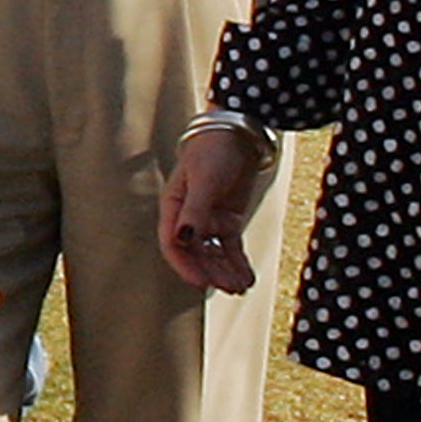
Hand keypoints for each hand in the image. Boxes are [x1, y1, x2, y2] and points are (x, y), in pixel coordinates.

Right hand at [157, 127, 261, 294]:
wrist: (239, 134)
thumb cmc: (214, 150)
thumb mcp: (204, 180)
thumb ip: (195, 210)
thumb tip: (183, 239)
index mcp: (174, 207)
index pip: (173, 244)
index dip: (185, 266)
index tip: (202, 283)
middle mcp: (188, 218)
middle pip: (195, 254)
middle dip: (211, 272)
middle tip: (229, 287)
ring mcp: (209, 221)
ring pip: (213, 255)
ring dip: (225, 272)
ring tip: (241, 287)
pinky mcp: (228, 221)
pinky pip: (230, 248)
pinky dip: (238, 264)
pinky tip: (247, 278)